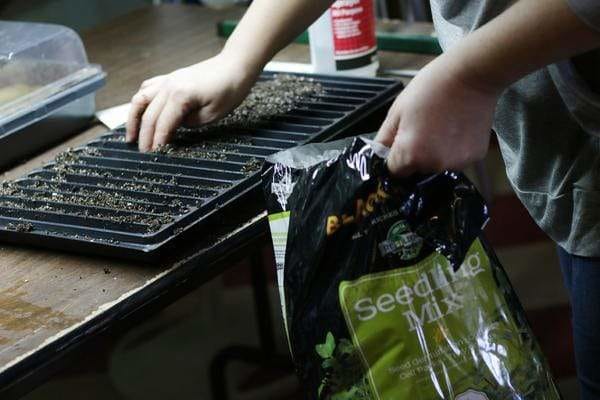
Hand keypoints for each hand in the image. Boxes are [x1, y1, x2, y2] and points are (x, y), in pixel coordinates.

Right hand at [126, 53, 258, 151]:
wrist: (234, 65)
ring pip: (140, 100)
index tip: (153, 156)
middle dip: (144, 137)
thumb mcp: (212, 115)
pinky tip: (139, 112)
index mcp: (180, 96)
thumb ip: (189, 123)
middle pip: (148, 115)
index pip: (162, 125)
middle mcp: (169, 86)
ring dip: (133, 119)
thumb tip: (174, 127)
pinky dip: (140, 102)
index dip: (156, 142)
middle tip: (143, 153)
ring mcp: (167, 80)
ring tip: (130, 136)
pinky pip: (147, 89)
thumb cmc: (229, 90)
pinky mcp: (170, 77)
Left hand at [375, 53, 499, 176]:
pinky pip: (455, 159)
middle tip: (423, 127)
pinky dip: (453, 149)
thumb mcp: (397, 111)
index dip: (395, 157)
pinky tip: (455, 128)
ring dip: (434, 152)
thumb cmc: (431, 88)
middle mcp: (434, 164)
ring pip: (436, 165)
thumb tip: (379, 155)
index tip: (401, 141)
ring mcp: (456, 163)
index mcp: (411, 154)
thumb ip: (384, 139)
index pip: (395, 171)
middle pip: (417, 169)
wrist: (470, 75)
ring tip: (440, 126)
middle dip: (415, 154)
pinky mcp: (474, 157)